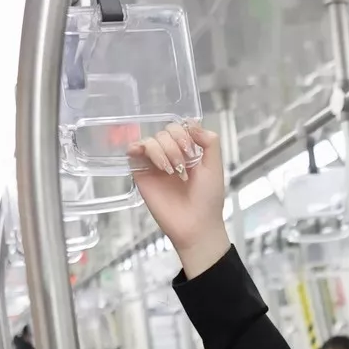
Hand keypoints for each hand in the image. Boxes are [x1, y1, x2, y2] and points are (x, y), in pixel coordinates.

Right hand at [130, 122, 230, 278]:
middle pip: (164, 132)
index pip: (179, 127)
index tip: (191, 151)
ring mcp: (154, 164)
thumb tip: (192, 123)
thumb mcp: (215, 167)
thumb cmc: (208, 200)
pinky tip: (151, 160)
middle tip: (182, 167)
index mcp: (187, 152)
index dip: (183, 134)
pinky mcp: (141, 173)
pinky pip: (133, 150)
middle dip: (174, 145)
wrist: (196, 225)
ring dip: (162, 151)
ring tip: (172, 171)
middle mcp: (170, 155)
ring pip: (150, 139)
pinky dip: (140, 149)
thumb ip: (209, 142)